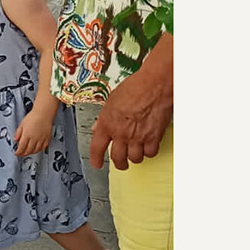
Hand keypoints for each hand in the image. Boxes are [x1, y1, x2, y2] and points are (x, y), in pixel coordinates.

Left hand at [13, 105, 54, 156]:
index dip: (18, 152)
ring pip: (36, 150)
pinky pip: (43, 148)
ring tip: (27, 152)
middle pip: (28, 150)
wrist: (43, 114)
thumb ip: (18, 133)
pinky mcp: (47, 138)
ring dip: (31, 153)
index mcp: (27, 135)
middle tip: (21, 154)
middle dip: (23, 154)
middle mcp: (34, 138)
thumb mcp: (22, 124)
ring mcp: (41, 139)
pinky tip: (36, 149)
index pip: (21, 147)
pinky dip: (39, 150)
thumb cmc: (33, 117)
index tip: (16, 153)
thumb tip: (15, 140)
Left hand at [89, 49, 172, 169]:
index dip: (95, 159)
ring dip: (134, 158)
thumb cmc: (134, 88)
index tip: (96, 164)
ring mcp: (137, 137)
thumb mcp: (111, 100)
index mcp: (107, 123)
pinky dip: (149, 152)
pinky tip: (148, 147)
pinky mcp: (153, 138)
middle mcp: (121, 133)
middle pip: (117, 158)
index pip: (96, 147)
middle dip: (119, 163)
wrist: (154, 85)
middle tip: (121, 163)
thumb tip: (97, 126)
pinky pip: (150, 153)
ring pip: (135, 158)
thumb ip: (104, 117)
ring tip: (135, 154)